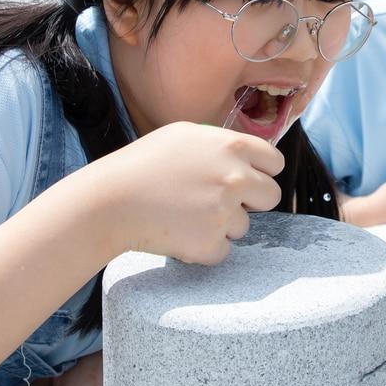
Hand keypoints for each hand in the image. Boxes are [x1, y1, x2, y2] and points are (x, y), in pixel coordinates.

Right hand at [87, 122, 283, 264]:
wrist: (110, 202)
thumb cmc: (140, 165)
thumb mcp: (183, 135)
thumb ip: (219, 143)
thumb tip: (243, 155)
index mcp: (232, 147)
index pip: (275, 163)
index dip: (263, 172)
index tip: (252, 180)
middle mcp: (235, 178)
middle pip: (271, 196)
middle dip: (252, 202)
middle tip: (222, 202)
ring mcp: (226, 212)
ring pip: (244, 226)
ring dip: (222, 226)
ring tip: (185, 215)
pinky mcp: (211, 243)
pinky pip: (222, 250)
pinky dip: (204, 248)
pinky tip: (179, 233)